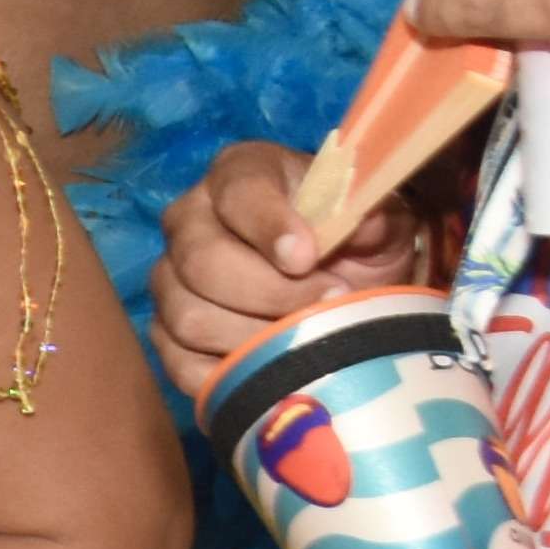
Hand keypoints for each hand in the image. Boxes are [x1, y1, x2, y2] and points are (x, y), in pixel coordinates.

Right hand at [150, 138, 439, 397]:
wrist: (348, 287)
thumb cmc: (357, 244)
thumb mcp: (382, 222)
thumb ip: (374, 217)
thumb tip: (365, 225)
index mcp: (239, 175)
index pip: (238, 193)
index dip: (269, 226)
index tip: (307, 258)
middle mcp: (189, 221)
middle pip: (201, 261)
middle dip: (270, 293)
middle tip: (328, 300)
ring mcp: (171, 281)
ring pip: (189, 317)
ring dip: (255, 336)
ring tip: (305, 335)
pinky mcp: (167, 335)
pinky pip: (180, 365)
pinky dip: (228, 373)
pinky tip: (271, 366)